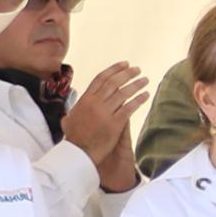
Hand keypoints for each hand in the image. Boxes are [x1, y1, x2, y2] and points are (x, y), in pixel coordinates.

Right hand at [67, 62, 147, 186]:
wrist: (78, 152)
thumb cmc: (73, 137)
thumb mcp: (69, 118)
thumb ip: (76, 108)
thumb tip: (78, 102)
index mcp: (85, 99)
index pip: (101, 78)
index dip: (114, 69)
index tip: (124, 64)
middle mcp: (95, 102)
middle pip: (114, 83)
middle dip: (127, 74)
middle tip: (137, 69)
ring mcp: (105, 112)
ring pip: (123, 93)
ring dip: (136, 85)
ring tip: (145, 80)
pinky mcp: (115, 123)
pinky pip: (129, 108)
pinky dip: (138, 100)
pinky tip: (146, 95)